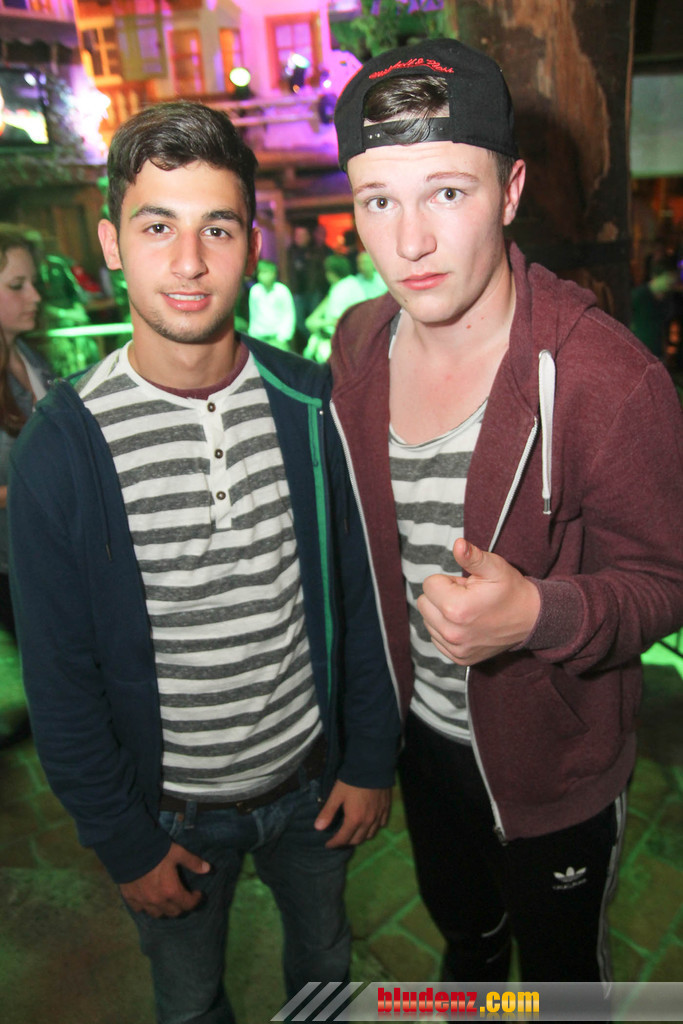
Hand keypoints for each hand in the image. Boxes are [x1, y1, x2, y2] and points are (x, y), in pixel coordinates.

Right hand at [119, 842, 211, 917]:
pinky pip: (140, 910)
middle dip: (182, 906)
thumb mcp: (178, 853)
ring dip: (165, 909)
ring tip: (167, 901)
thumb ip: (193, 862)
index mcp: (171, 891)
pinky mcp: (131, 899)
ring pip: (157, 914)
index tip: (198, 894)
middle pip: (174, 912)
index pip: (188, 904)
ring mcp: (143, 902)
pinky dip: (147, 907)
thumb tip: (208, 869)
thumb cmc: (157, 851)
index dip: (196, 900)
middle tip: (184, 897)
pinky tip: (149, 900)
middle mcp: (158, 901)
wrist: (129, 850)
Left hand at [314, 780, 391, 848]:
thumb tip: (318, 828)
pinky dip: (374, 828)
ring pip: (370, 834)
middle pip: (357, 839)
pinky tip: (370, 824)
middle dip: (347, 842)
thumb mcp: (336, 795)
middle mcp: (368, 821)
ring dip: (361, 837)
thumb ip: (328, 812)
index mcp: (354, 819)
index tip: (328, 845)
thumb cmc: (352, 781)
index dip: (335, 843)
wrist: (372, 767)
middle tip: (339, 839)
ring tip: (353, 834)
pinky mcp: (386, 808)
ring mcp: (378, 816)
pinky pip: (381, 824)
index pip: (343, 838)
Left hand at [417, 538, 540, 665]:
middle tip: (467, 597)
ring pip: (428, 621)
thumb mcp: (494, 568)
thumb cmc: (510, 590)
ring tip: (468, 611)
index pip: (429, 584)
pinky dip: (446, 629)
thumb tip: (458, 544)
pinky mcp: (458, 658)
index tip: (466, 586)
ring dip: (442, 613)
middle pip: (423, 603)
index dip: (447, 581)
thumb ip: (472, 557)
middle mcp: (452, 632)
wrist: (530, 619)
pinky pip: (436, 637)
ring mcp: (455, 648)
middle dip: (441, 596)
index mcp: (456, 609)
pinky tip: (466, 625)